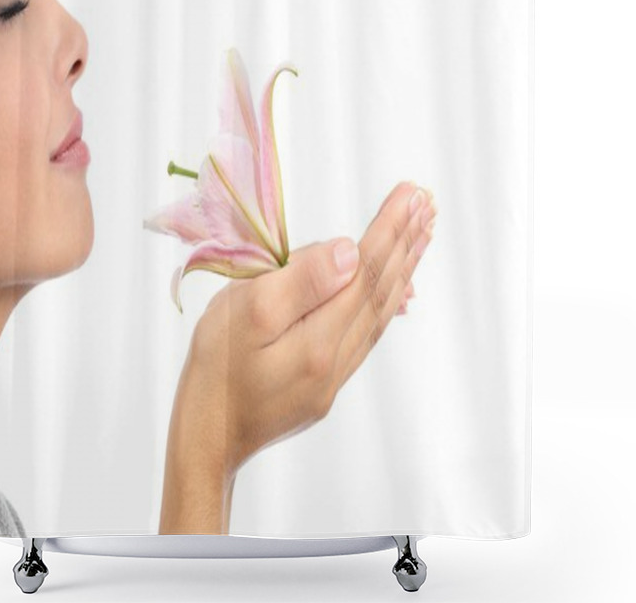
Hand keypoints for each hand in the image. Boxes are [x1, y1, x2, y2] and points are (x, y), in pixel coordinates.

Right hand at [159, 180, 436, 533]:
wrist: (206, 441)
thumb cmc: (214, 371)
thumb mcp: (243, 315)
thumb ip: (299, 282)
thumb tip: (348, 251)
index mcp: (317, 339)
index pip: (363, 272)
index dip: (389, 229)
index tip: (411, 193)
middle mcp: (336, 359)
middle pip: (380, 291)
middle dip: (405, 242)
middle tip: (428, 203)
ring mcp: (334, 375)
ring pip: (379, 313)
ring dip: (403, 270)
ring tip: (423, 235)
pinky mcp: (326, 384)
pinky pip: (367, 335)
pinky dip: (387, 304)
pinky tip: (399, 291)